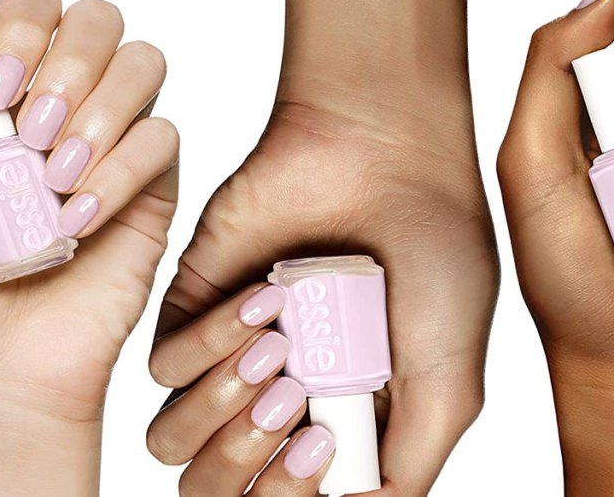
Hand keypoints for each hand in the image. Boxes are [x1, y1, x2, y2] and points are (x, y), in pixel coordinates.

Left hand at [0, 0, 177, 493]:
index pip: (32, 5)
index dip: (23, 32)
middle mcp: (59, 105)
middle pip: (98, 19)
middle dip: (70, 66)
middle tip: (33, 135)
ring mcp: (111, 142)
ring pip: (145, 64)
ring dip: (102, 114)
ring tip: (59, 178)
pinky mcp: (154, 186)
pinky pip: (165, 137)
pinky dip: (124, 171)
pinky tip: (82, 218)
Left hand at [147, 0, 497, 494]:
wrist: (389, 151)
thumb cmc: (435, 252)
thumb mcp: (449, 376)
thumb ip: (411, 461)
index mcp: (342, 424)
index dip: (293, 493)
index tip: (324, 450)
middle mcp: (283, 397)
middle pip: (220, 485)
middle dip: (253, 465)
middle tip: (296, 404)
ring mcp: (235, 355)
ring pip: (178, 439)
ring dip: (222, 413)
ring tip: (279, 355)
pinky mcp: (194, 306)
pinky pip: (163, 366)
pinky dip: (208, 349)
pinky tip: (261, 303)